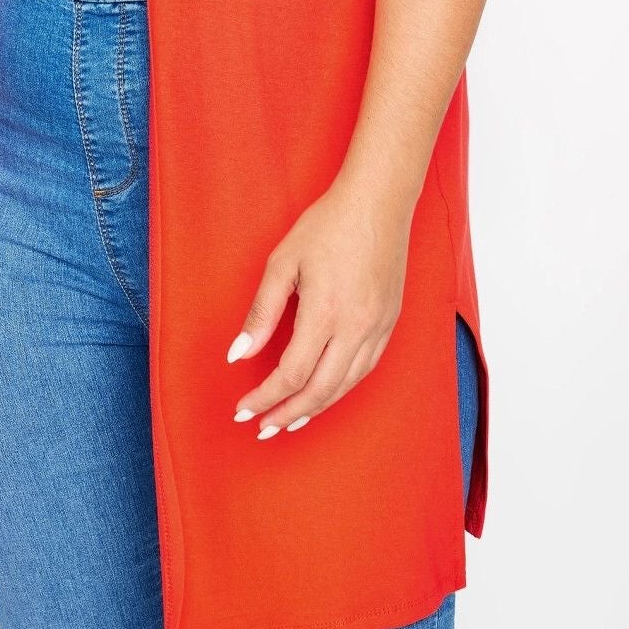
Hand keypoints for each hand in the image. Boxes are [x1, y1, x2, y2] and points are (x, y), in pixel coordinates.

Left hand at [226, 173, 414, 437]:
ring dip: (316, 408)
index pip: (291, 374)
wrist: (378, 201)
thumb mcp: (283, 262)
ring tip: (289, 420)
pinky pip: (366, 368)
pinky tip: (326, 391)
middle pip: (320, 390)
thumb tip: (238, 356)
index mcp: (326, 313)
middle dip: (288, 414)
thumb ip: (261, 313)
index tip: (243, 409)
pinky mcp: (390, 321)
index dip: (265, 398)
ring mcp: (378, 327)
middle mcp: (356, 328)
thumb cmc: (327, 225)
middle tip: (262, 428)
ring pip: (346, 385)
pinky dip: (342, 388)